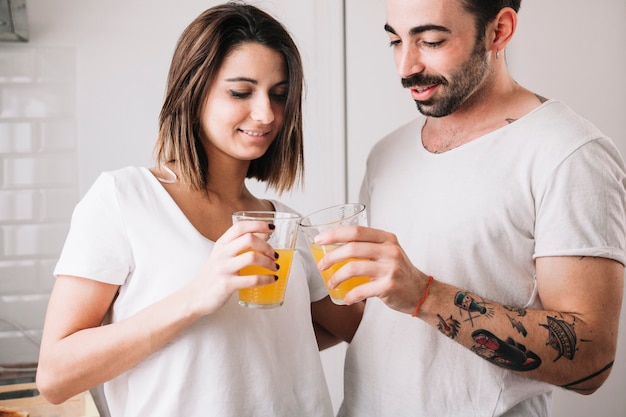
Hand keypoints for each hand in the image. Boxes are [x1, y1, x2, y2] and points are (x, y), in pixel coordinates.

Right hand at [187, 220, 277, 314]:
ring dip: (269, 262)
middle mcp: (222, 253)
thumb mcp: (224, 255)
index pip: (240, 227)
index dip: (258, 224)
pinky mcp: (227, 285)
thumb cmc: (214, 274)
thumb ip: (240, 244)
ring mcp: (224, 269)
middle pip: (249, 239)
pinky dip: (266, 279)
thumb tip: (264, 233)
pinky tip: (271, 279)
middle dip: (267, 246)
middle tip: (274, 255)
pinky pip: (252, 280)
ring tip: (275, 267)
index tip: (271, 228)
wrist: (196, 296)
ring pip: (252, 257)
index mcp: (221, 244)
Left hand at [315, 225, 429, 313]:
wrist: (422, 292)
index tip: (319, 240)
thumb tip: (333, 246)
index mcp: (386, 238)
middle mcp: (390, 251)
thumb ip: (367, 245)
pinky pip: (362, 290)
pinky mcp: (389, 286)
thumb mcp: (387, 251)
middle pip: (352, 248)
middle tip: (321, 265)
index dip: (334, 234)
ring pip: (354, 268)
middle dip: (331, 257)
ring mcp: (391, 268)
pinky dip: (350, 295)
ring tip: (331, 284)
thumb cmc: (399, 271)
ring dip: (337, 277)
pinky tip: (346, 298)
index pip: (356, 231)